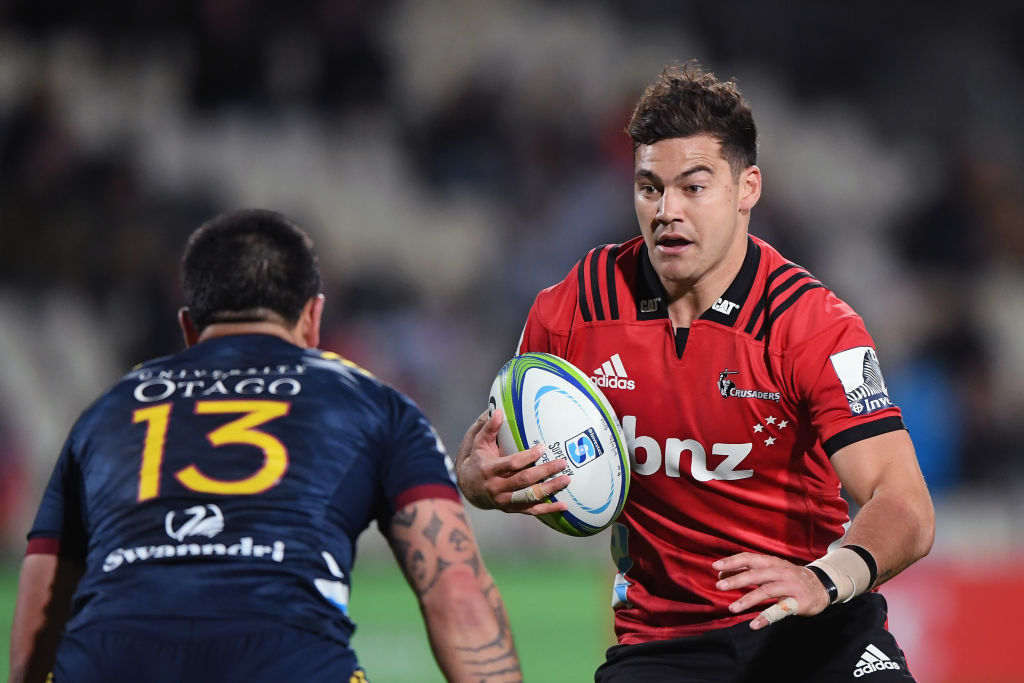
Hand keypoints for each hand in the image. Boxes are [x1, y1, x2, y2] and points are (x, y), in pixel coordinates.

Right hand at [455, 409, 569, 515]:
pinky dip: (548, 509)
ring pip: (530, 496)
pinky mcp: (511, 508)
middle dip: (545, 472)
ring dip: (550, 489)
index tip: (542, 448)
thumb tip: (498, 411)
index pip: (511, 464)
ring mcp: (504, 500)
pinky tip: (563, 505)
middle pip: (524, 480)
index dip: (528, 457)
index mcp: (490, 469)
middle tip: (562, 463)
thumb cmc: (478, 460)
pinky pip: (531, 510)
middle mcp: (497, 487)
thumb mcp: (479, 443)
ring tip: (566, 480)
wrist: (468, 488)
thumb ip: (489, 428)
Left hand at [713, 552, 830, 629]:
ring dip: (748, 599)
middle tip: (719, 586)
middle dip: (737, 580)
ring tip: (733, 608)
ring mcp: (790, 586)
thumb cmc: (789, 577)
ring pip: (766, 591)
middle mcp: (781, 571)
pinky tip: (754, 624)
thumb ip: (749, 571)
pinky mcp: (798, 602)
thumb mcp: (771, 569)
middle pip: (756, 574)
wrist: (822, 585)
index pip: (750, 558)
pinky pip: (780, 610)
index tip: (716, 567)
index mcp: (772, 562)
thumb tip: (722, 574)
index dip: (733, 562)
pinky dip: (766, 617)